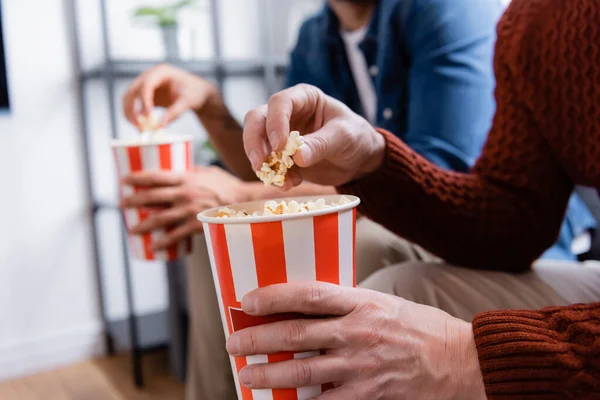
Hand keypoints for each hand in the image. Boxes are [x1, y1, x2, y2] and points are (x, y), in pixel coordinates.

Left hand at [121, 166, 250, 249]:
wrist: (245, 203)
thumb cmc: (229, 186)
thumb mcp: (209, 172)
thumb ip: (193, 171)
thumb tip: (178, 169)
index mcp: (187, 178)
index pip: (156, 176)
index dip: (137, 177)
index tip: (123, 180)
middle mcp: (185, 194)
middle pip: (152, 197)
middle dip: (133, 201)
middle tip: (121, 204)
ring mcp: (189, 211)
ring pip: (159, 219)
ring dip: (142, 224)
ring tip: (132, 228)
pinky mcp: (196, 226)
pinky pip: (175, 236)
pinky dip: (162, 242)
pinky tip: (153, 246)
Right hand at [123, 63, 219, 128]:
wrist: (198, 91)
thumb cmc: (194, 92)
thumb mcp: (187, 102)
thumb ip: (174, 113)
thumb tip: (159, 127)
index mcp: (161, 72)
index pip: (146, 84)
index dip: (144, 100)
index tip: (148, 115)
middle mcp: (150, 76)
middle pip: (132, 90)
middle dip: (131, 107)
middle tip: (138, 125)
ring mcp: (146, 85)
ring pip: (129, 97)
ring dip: (130, 112)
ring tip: (139, 128)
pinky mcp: (146, 95)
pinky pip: (135, 104)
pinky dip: (135, 115)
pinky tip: (141, 126)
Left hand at [226, 282, 485, 399]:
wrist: (462, 360)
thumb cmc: (422, 329)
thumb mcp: (385, 304)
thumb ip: (349, 307)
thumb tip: (309, 308)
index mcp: (363, 303)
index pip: (309, 294)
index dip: (274, 296)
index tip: (248, 300)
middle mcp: (359, 333)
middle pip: (297, 334)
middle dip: (258, 338)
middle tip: (234, 341)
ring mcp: (363, 367)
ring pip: (304, 372)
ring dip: (269, 374)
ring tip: (246, 375)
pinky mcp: (371, 396)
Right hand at [242, 84, 385, 187]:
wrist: (359, 159)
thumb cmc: (355, 137)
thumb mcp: (344, 137)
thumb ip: (321, 144)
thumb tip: (297, 156)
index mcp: (304, 98)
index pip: (279, 103)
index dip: (275, 123)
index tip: (280, 146)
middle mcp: (287, 113)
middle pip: (257, 120)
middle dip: (255, 143)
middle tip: (261, 164)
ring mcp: (282, 135)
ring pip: (257, 143)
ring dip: (264, 163)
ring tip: (281, 181)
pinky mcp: (282, 156)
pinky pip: (269, 164)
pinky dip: (275, 176)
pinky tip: (289, 184)